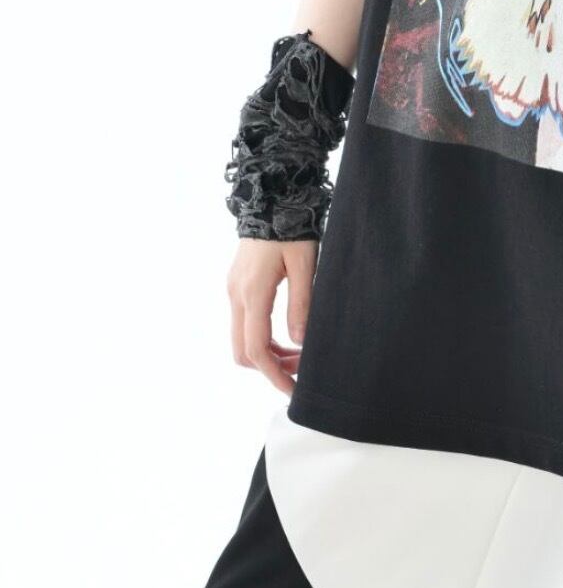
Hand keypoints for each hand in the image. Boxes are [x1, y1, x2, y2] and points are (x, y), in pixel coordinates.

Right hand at [226, 237, 317, 395]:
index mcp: (252, 294)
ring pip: (242, 339)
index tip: (293, 389)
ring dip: (267, 354)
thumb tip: (299, 343)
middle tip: (301, 369)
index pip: (256, 350)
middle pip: (243, 352)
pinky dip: (262, 338)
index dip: (274, 375)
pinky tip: (286, 336)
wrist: (271, 198)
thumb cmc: (292, 228)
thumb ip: (301, 303)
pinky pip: (244, 323)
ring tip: (298, 354)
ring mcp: (233, 290)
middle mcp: (236, 296)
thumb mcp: (304, 265)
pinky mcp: (237, 285)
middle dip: (270, 368)